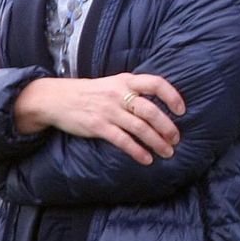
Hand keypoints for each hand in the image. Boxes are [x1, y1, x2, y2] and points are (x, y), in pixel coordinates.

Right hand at [14, 72, 187, 164]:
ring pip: (140, 128)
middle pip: (151, 110)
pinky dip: (138, 151)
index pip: (156, 83)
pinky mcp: (98, 126)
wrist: (57, 98)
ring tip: (167, 152)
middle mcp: (119, 94)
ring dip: (157, 142)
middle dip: (167, 127)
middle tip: (176, 139)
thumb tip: (159, 105)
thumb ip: (133, 90)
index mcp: (125, 81)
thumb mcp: (113, 83)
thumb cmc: (90, 93)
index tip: (182, 110)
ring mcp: (109, 111)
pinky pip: (123, 141)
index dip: (172, 96)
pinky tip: (147, 159)